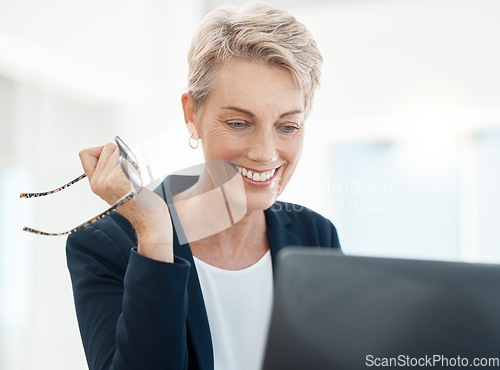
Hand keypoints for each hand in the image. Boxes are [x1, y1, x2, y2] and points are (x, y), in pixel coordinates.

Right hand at [79, 143, 173, 261]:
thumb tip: (113, 149)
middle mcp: (96, 183)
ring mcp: (105, 182)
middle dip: (122, 155)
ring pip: (117, 151)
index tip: (116, 161)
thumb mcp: (118, 187)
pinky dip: (136, 166)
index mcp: (95, 183)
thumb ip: (110, 171)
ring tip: (135, 178)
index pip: (85, 153)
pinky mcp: (116, 181)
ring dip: (131, 160)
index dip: (102, 151)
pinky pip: (125, 159)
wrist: (149, 223)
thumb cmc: (141, 203)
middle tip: (131, 174)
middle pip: (107, 148)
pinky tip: (139, 181)